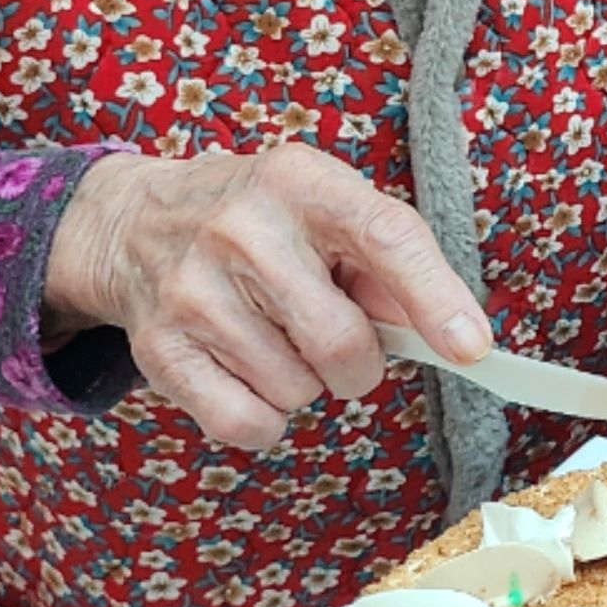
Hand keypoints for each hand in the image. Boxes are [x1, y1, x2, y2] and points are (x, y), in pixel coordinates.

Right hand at [42, 143, 488, 453]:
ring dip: (305, 383)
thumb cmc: (260, 222)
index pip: (386, 236)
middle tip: (336, 340)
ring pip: (297, 390)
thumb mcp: (325, 207)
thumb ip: (389, 262)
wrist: (135, 223)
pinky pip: (246, 424)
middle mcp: (242, 230)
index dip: (435, 297)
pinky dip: (265, 419)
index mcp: (301, 182)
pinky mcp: (159, 350)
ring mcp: (193, 291)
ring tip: (275, 337)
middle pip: (343, 343)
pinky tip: (248, 373)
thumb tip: (450, 333)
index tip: (472, 348)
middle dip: (359, 363)